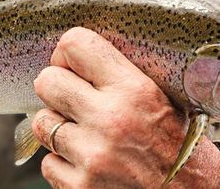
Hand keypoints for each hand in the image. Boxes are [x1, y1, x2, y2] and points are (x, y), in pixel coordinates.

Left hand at [32, 27, 219, 188]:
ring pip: (42, 123)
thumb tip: (72, 54)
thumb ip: (119, 74)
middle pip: (47, 81)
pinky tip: (88, 162)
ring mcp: (93, 156)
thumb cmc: (177, 145)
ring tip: (84, 134)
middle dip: (57, 88)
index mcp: (134, 90)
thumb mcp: (160, 96)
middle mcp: (110, 120)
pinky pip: (47, 163)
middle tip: (72, 99)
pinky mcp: (81, 187)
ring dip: (58, 127)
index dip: (67, 53)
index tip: (72, 65)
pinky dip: (63, 164)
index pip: (75, 44)